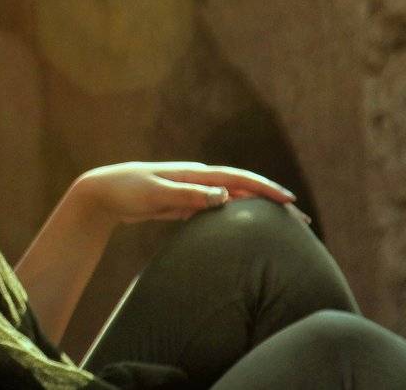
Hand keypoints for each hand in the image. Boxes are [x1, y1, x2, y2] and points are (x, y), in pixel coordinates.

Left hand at [71, 161, 299, 224]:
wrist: (103, 192)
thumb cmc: (126, 189)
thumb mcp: (155, 192)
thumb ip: (187, 194)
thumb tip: (223, 195)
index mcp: (195, 173)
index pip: (238, 180)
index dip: (265, 190)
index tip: (290, 202)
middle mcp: (198, 180)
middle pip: (244, 189)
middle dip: (272, 202)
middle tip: (302, 221)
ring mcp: (193, 192)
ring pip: (235, 200)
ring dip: (259, 211)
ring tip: (285, 228)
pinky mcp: (185, 205)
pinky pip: (219, 211)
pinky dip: (238, 218)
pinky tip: (248, 231)